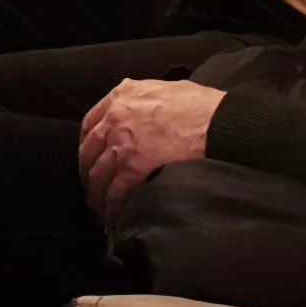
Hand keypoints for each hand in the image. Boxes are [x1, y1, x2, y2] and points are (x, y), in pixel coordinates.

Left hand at [77, 79, 225, 219]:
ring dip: (96, 195)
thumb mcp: (165, 89)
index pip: (91, 123)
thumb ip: (145, 100)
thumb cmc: (201, 105)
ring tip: (99, 208)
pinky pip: (115, 192)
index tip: (89, 158)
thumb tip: (146, 112)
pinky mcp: (134, 167)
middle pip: (88, 152)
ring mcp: (122, 144)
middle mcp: (115, 119)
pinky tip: (113, 217)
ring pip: (97, 175)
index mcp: (122, 96)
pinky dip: (111, 207)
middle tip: (92, 187)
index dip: (88, 145)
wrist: (218, 121)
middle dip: (87, 173)